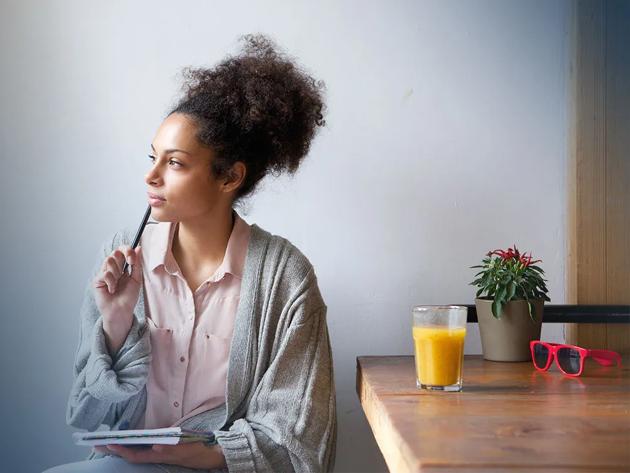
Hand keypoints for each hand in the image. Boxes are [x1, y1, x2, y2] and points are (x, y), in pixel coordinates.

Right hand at [93, 245, 142, 352]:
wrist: (122, 311)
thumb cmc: (129, 297)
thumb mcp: (136, 279)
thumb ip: (136, 264)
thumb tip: (139, 248)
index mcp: (122, 267)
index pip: (122, 251)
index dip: (127, 250)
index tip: (133, 256)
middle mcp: (112, 268)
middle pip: (115, 252)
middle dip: (124, 256)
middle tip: (129, 264)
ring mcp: (103, 273)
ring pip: (109, 260)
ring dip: (117, 271)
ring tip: (118, 283)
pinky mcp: (97, 280)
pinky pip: (105, 273)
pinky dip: (111, 282)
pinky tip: (112, 290)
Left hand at [93, 442, 225, 468]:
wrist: (207, 454)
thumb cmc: (194, 450)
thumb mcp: (183, 449)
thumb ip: (169, 449)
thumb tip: (154, 447)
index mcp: (157, 456)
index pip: (134, 455)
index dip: (121, 450)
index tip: (108, 443)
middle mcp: (154, 455)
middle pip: (130, 453)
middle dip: (114, 449)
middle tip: (96, 443)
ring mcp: (156, 452)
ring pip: (134, 451)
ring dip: (120, 447)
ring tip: (106, 441)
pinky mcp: (160, 448)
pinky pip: (141, 448)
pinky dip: (131, 444)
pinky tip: (126, 440)